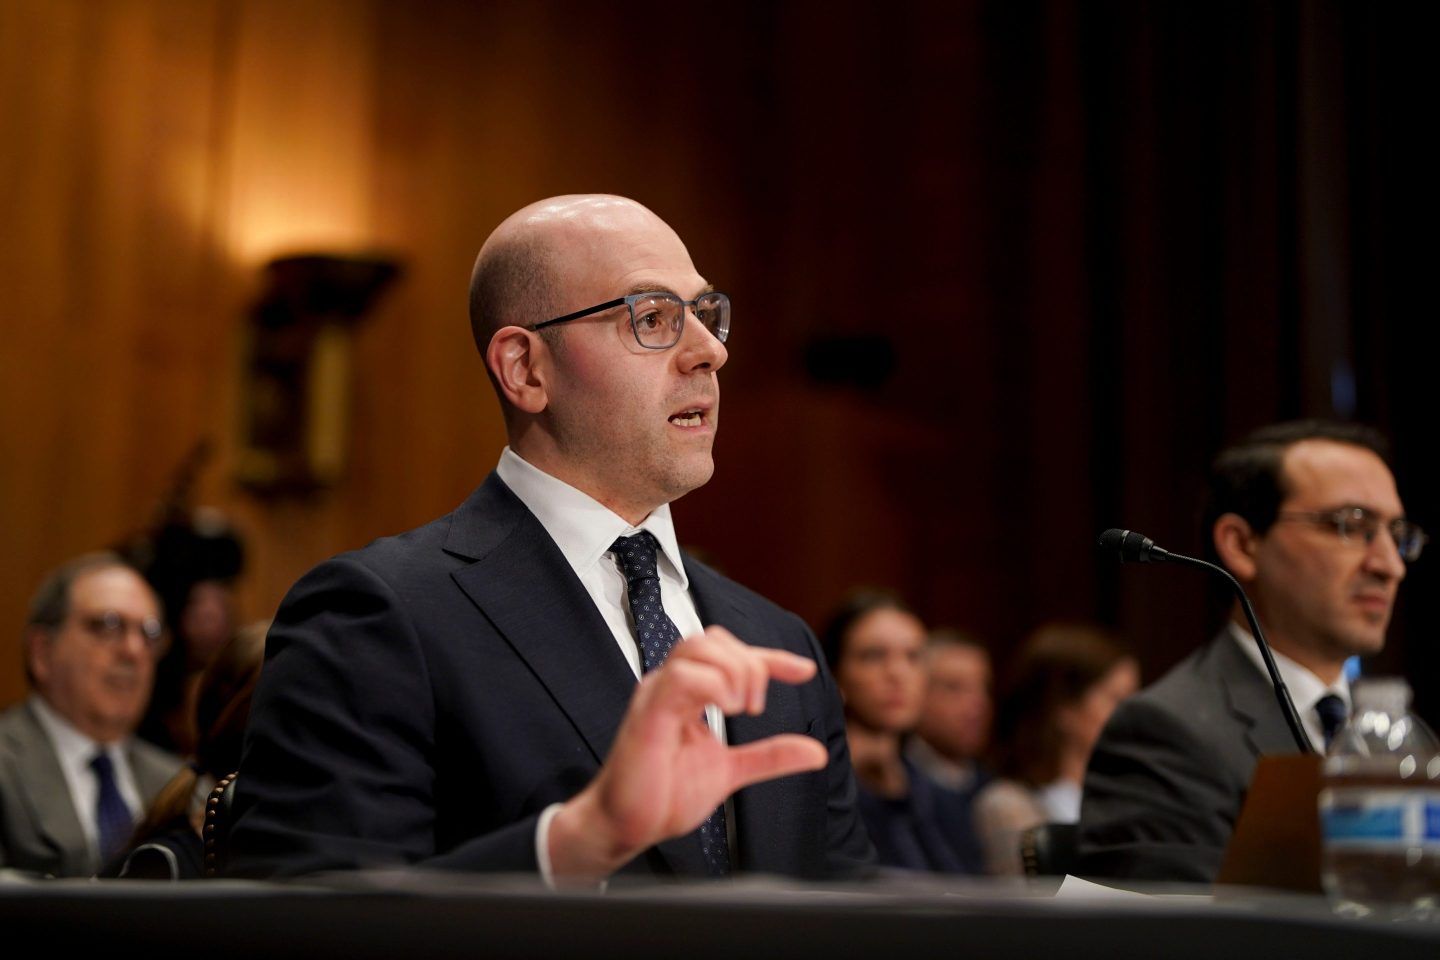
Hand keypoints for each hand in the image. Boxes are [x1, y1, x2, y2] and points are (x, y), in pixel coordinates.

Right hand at [547, 626, 826, 881]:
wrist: (626, 827)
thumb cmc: (664, 796)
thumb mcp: (730, 771)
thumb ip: (769, 756)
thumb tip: (816, 751)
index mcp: (687, 693)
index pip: (729, 654)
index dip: (770, 656)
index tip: (805, 671)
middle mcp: (669, 686)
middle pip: (711, 639)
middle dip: (748, 663)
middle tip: (757, 708)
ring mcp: (656, 696)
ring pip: (696, 648)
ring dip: (733, 671)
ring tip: (743, 709)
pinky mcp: (648, 715)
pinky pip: (680, 678)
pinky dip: (713, 686)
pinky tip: (726, 710)